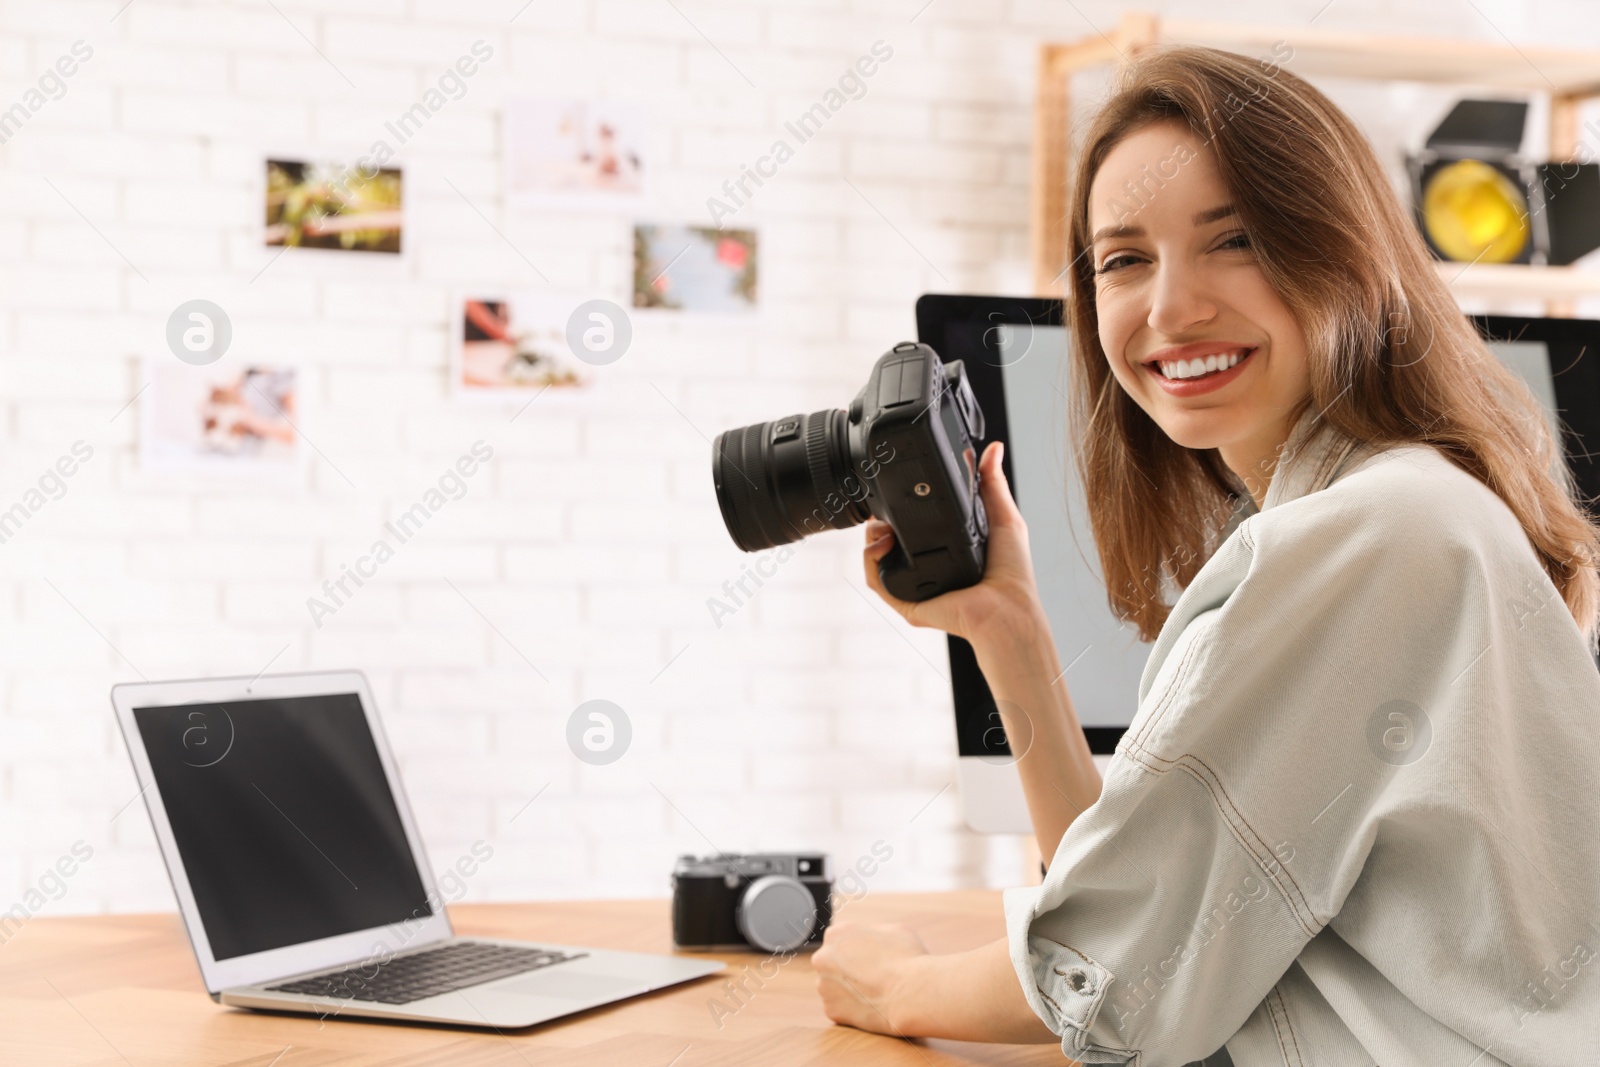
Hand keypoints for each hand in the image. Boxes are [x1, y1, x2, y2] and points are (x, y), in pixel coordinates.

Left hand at [812, 921, 928, 1035]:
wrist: (911, 994)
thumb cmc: (907, 958)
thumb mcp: (893, 929)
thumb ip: (872, 932)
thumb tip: (868, 938)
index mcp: (835, 934)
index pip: (841, 941)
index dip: (858, 950)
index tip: (872, 959)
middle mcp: (822, 958)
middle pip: (832, 964)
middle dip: (848, 970)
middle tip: (872, 977)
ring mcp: (823, 986)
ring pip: (834, 987)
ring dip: (849, 990)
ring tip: (874, 993)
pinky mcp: (831, 1011)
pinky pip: (840, 1008)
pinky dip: (853, 1009)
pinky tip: (871, 1006)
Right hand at [864, 441, 1043, 643]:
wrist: (1006, 608)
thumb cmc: (1012, 573)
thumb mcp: (1003, 518)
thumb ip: (992, 483)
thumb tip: (993, 448)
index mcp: (945, 548)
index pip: (913, 524)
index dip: (900, 507)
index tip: (895, 490)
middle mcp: (926, 566)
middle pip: (887, 538)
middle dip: (880, 519)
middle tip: (885, 508)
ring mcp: (913, 584)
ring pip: (876, 556)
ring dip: (871, 536)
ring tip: (884, 526)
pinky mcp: (905, 601)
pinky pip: (875, 580)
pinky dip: (870, 560)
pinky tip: (882, 544)